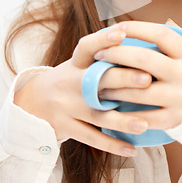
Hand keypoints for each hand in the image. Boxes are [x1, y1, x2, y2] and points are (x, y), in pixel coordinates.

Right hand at [13, 24, 151, 155]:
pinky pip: (90, 137)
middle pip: (97, 80)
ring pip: (97, 114)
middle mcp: (70, 82)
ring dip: (122, 120)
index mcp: (76, 63)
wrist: (32, 101)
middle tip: (147, 79)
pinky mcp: (65, 127)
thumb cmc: (70, 78)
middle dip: (123, 79)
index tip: (122, 33)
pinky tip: (130, 148)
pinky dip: (111, 144)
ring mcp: (67, 106)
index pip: (87, 46)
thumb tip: (141, 41)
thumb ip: (104, 55)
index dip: (103, 40)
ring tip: (144, 124)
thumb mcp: (80, 63)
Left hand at [94, 20, 181, 129]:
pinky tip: (110, 107)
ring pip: (138, 90)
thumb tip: (165, 19)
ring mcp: (180, 98)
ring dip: (114, 86)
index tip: (116, 28)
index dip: (136, 28)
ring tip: (97, 82)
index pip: (161, 34)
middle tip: (99, 53)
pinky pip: (143, 117)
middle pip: (144, 59)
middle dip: (117, 54)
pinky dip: (124, 113)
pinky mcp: (175, 120)